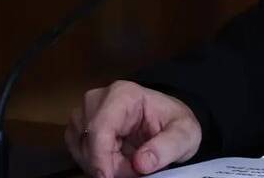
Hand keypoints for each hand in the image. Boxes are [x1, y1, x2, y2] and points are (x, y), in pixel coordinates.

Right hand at [65, 81, 201, 177]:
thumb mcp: (185, 135)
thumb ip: (167, 148)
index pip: (100, 128)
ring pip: (81, 149)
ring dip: (102, 164)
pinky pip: (79, 153)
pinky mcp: (79, 128)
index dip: (101, 157)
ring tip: (129, 163)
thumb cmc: (175, 124)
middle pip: (88, 141)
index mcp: (123, 94)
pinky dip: (96, 163)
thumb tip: (141, 164)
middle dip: (107, 164)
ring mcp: (84, 113)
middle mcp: (97, 100)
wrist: (167, 123)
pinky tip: (116, 161)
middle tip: (134, 169)